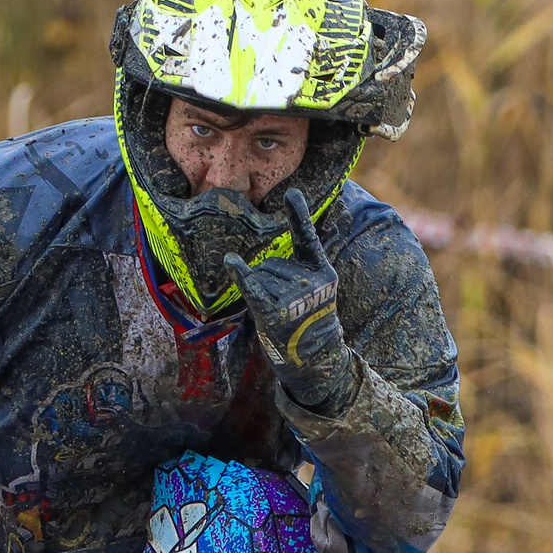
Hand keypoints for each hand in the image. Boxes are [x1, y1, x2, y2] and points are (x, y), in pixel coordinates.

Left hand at [225, 188, 357, 410]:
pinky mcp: (275, 312)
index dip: (298, 214)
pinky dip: (240, 273)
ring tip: (278, 313)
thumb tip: (257, 258)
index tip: (292, 192)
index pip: (307, 237)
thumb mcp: (316, 292)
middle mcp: (309, 281)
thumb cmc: (308, 323)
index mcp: (321, 271)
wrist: (315, 359)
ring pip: (259, 276)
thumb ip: (297, 269)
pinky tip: (231, 261)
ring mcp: (293, 297)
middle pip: (270, 262)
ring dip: (260, 292)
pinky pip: (252, 286)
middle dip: (269, 280)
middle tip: (285, 306)